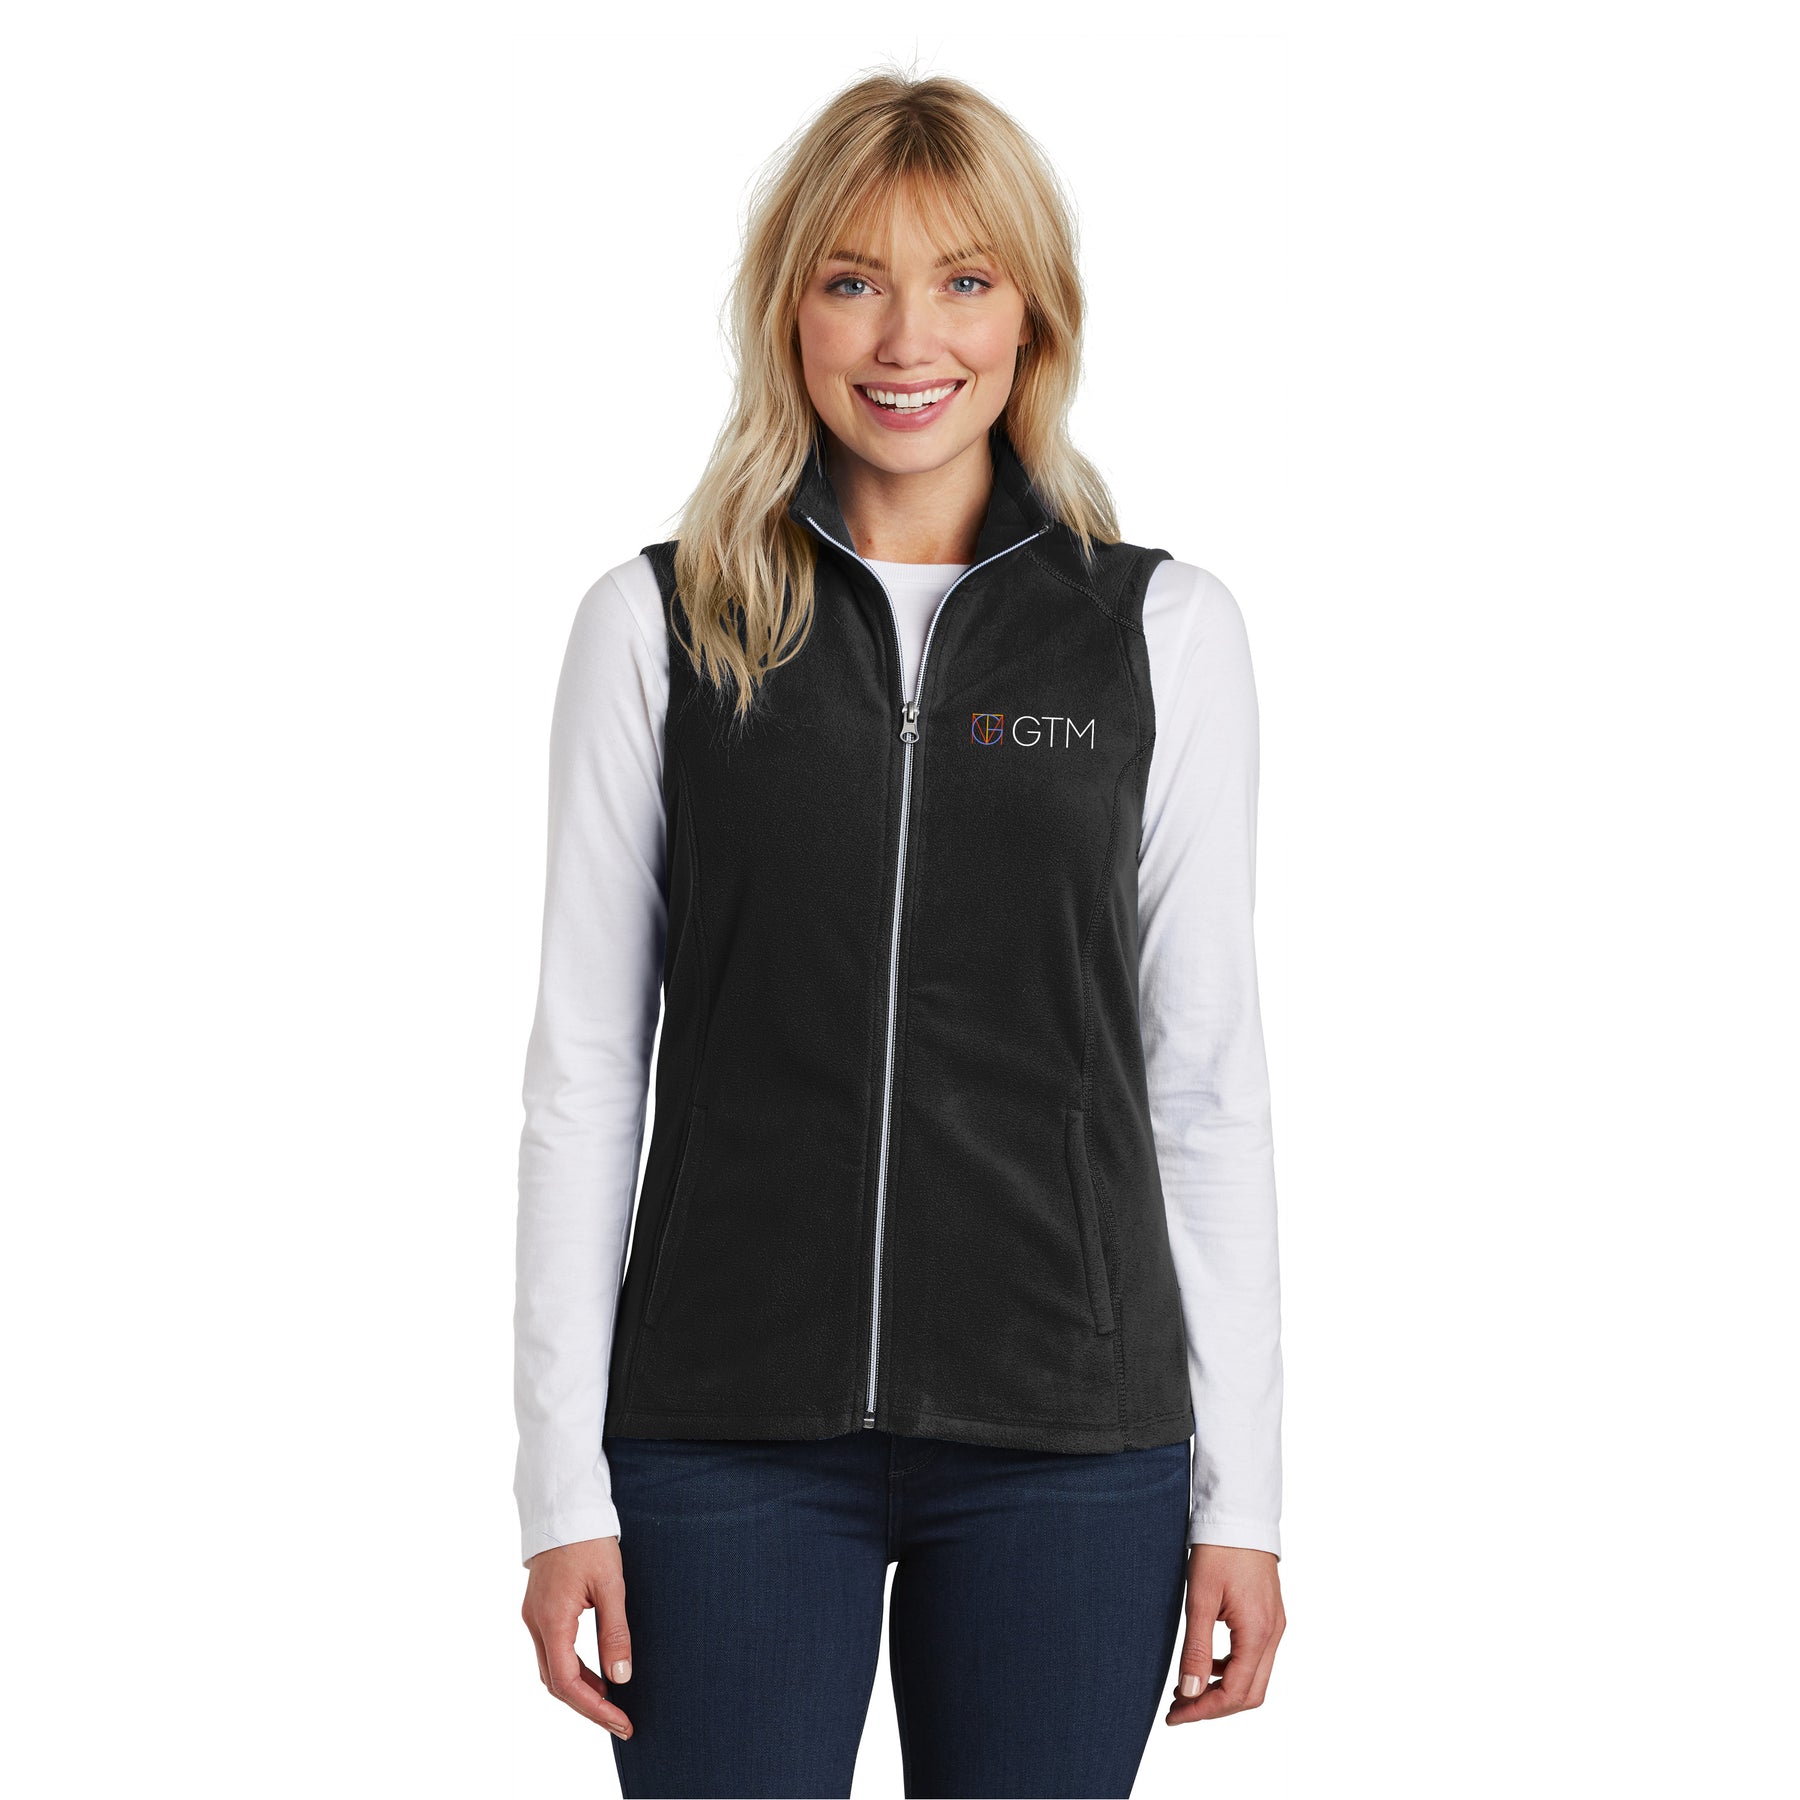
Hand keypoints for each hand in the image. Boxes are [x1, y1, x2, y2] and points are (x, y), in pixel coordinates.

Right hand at [521, 1536, 634, 1737]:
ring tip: (612, 1701)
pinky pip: (551, 1652)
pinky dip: (572, 1670)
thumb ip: (615, 1632)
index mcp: (552, 1620)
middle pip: (555, 1683)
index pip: (568, 1683)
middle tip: (620, 1720)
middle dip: (587, 1706)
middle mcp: (536, 1623)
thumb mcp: (611, 1585)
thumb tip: (622, 1677)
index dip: (594, 1709)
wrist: (565, 1508)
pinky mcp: (539, 1610)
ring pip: (551, 1670)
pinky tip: (595, 1674)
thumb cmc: (589, 1541)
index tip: (621, 1722)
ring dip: (579, 1690)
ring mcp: (534, 1617)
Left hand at [1165, 1543, 1283, 1723]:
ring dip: (1222, 1690)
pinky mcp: (1270, 1618)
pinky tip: (1206, 1662)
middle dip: (1214, 1707)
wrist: (1240, 1515)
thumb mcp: (1200, 1599)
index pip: (1234, 1693)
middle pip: (1249, 1694)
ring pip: (1254, 1679)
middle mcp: (1273, 1635)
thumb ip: (1195, 1648)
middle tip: (1178, 1708)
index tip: (1174, 1716)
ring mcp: (1274, 1627)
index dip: (1203, 1710)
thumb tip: (1189, 1692)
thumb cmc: (1220, 1551)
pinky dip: (1230, 1670)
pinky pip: (1254, 1658)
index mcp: (1258, 1633)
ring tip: (1186, 1688)